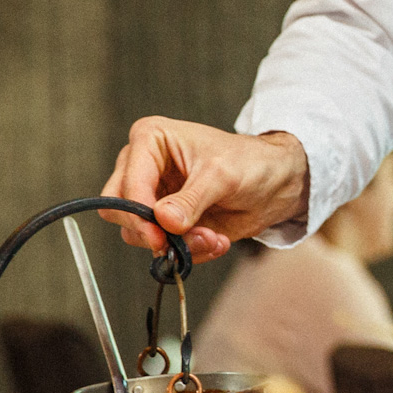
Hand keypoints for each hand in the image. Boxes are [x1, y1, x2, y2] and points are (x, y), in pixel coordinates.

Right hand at [99, 119, 309, 259]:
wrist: (274, 182)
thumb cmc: (249, 163)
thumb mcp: (222, 176)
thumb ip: (191, 200)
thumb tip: (163, 221)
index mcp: (149, 140)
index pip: (125, 183)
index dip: (138, 213)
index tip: (160, 236)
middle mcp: (143, 167)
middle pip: (118, 209)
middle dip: (152, 232)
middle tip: (178, 243)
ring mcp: (152, 197)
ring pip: (138, 233)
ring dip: (176, 245)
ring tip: (212, 238)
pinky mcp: (166, 222)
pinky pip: (161, 247)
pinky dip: (187, 252)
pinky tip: (214, 242)